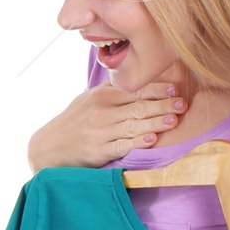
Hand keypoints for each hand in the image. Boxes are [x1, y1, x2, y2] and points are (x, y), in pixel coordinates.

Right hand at [27, 79, 188, 171]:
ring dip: (155, 121)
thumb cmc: (72, 123)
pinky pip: (121, 145)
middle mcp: (101, 111)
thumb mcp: (87, 100)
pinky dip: (137, 141)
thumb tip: (137, 78)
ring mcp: (99, 131)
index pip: (134, 88)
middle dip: (162, 104)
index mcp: (101, 95)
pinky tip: (151, 139)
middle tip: (183, 104)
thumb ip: (111, 90)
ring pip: (133, 124)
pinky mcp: (97, 151)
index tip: (176, 88)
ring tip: (174, 120)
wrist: (47, 148)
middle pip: (137, 105)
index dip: (157, 88)